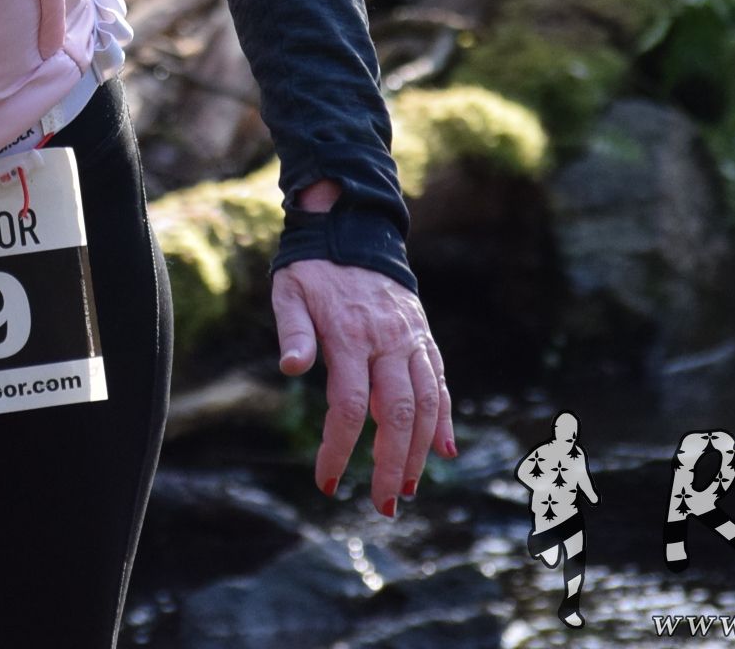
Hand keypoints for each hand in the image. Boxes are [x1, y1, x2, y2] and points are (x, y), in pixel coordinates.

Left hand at [270, 192, 453, 516]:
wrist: (353, 227)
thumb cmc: (313, 268)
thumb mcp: (289, 290)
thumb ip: (293, 330)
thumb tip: (290, 368)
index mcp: (350, 334)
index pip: (349, 405)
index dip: (339, 448)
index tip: (326, 482)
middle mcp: (388, 340)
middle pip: (396, 413)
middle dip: (390, 464)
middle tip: (383, 505)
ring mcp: (411, 339)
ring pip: (426, 403)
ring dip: (420, 450)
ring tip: (408, 487)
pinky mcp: (423, 337)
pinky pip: (440, 381)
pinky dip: (445, 417)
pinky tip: (445, 450)